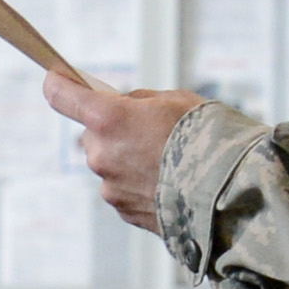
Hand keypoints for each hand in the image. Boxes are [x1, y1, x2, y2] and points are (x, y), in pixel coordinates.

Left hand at [42, 70, 207, 234]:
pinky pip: (122, 188)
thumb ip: (140, 102)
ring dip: (127, 158)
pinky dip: (138, 182)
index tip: (57, 79)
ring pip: (109, 163)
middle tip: (147, 129)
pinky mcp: (123, 210)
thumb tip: (125, 107)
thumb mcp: (176, 100)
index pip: (62, 96)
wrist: (230, 190)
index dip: (58, 84)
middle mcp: (101, 154)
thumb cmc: (207, 137)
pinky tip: (169, 181)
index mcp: (109, 119)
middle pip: (92, 133)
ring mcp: (109, 186)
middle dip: (113, 129)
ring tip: (166, 160)